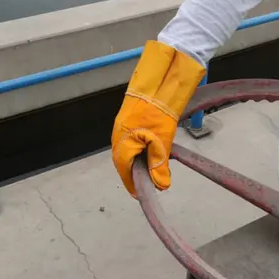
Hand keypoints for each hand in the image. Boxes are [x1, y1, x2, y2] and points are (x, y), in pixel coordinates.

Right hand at [111, 41, 205, 196]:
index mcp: (123, 142)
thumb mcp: (162, 141)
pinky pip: (127, 141)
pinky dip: (136, 150)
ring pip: (125, 151)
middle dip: (133, 174)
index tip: (140, 194)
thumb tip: (161, 186)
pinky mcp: (126, 121)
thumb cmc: (158, 112)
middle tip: (146, 185)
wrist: (157, 84)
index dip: (132, 184)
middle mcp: (117, 136)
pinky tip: (146, 152)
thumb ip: (159, 164)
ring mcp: (120, 127)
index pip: (124, 171)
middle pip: (122, 162)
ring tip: (148, 171)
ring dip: (135, 162)